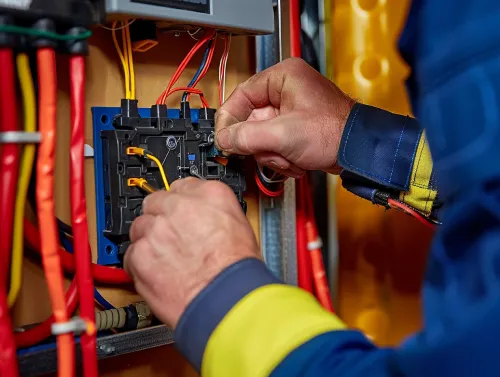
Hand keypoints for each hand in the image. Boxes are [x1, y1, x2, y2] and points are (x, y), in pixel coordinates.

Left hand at [123, 178, 258, 328]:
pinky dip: (140, 265)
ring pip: (139, 227)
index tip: (178, 214)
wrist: (228, 300)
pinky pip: (131, 255)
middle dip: (160, 219)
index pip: (181, 186)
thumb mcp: (239, 226)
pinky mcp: (140, 254)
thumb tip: (202, 215)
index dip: (178, 204)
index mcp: (209, 194)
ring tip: (165, 261)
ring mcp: (156, 229)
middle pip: (155, 202)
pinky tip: (158, 274)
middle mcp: (179, 206)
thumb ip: (213, 212)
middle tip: (169, 239)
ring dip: (148, 241)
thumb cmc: (238, 270)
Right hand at [215, 58, 353, 176]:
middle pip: (250, 121)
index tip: (223, 140)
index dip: (229, 120)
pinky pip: (274, 144)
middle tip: (272, 152)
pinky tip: (296, 161)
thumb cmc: (334, 132)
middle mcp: (285, 90)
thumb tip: (223, 139)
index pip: (241, 95)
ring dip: (273, 154)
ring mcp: (290, 110)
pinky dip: (282, 158)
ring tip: (291, 159)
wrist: (359, 153)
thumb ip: (246, 136)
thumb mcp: (282, 134)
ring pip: (261, 136)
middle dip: (261, 145)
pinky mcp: (295, 127)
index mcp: (283, 77)